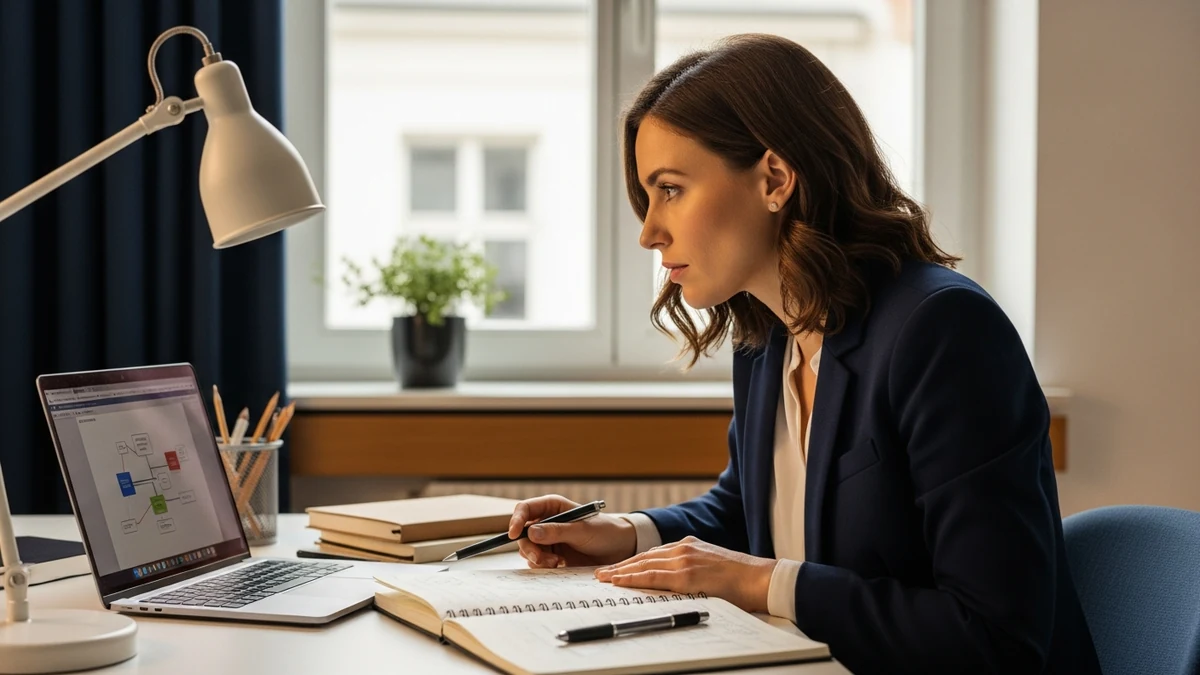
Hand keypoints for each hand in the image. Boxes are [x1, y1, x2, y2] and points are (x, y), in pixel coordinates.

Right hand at [509, 494, 637, 567]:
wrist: (620, 550)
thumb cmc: (605, 532)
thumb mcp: (582, 531)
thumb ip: (557, 531)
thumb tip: (531, 532)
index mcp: (553, 507)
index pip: (525, 509)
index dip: (516, 520)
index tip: (513, 534)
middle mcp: (547, 522)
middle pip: (522, 533)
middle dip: (529, 547)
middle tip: (542, 558)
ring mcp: (548, 539)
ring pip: (528, 549)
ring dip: (538, 558)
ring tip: (557, 562)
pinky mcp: (552, 555)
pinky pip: (537, 561)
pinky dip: (543, 566)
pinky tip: (559, 565)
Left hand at [593, 536, 776, 613]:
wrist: (759, 578)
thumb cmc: (741, 579)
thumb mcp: (712, 566)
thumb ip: (693, 568)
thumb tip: (679, 581)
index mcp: (689, 546)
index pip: (654, 553)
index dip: (633, 561)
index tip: (618, 567)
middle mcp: (683, 549)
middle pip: (643, 556)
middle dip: (621, 565)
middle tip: (601, 573)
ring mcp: (683, 560)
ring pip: (643, 565)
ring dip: (620, 572)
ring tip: (603, 578)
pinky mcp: (685, 575)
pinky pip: (652, 576)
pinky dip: (633, 578)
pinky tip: (620, 582)